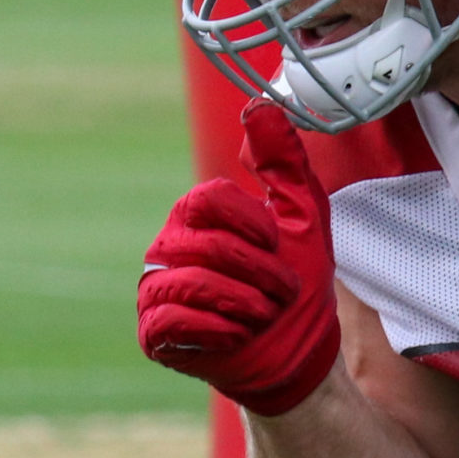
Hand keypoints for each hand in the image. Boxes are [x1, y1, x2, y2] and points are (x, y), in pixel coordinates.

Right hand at [137, 100, 341, 416]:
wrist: (297, 353)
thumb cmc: (297, 282)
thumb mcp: (303, 214)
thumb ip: (282, 160)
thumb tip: (260, 104)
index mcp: (197, 215)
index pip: (209, 197)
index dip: (251, 223)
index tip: (276, 243)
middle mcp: (168, 247)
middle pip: (209, 245)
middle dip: (262, 273)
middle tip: (280, 291)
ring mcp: (156, 290)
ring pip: (193, 284)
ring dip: (246, 303)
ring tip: (262, 314)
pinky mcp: (155, 334)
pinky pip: (176, 321)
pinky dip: (220, 329)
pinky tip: (237, 334)